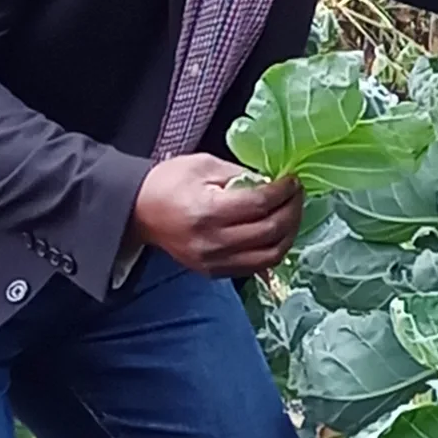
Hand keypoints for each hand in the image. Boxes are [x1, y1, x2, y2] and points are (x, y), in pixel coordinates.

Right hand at [128, 153, 303, 277]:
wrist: (140, 212)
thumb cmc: (169, 182)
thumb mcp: (204, 165)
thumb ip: (240, 174)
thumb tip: (271, 182)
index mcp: (209, 211)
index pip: (260, 205)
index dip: (283, 192)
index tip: (292, 180)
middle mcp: (213, 242)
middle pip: (269, 232)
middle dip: (292, 211)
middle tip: (297, 194)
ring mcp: (214, 262)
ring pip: (269, 256)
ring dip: (288, 234)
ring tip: (291, 213)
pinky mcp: (214, 272)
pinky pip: (255, 267)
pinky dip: (273, 250)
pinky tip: (277, 232)